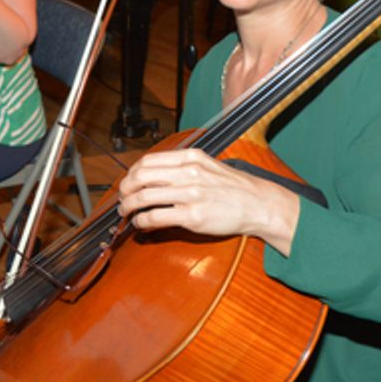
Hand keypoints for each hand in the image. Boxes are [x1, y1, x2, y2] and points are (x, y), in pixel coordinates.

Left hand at [115, 148, 300, 254]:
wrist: (258, 204)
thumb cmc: (233, 187)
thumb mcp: (207, 165)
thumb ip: (181, 167)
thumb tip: (153, 175)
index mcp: (190, 158)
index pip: (148, 161)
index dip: (131, 173)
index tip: (127, 182)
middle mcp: (189, 173)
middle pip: (141, 177)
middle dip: (125, 189)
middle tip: (122, 198)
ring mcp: (191, 194)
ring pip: (144, 197)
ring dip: (128, 206)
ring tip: (126, 212)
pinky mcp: (193, 216)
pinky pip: (156, 217)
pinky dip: (142, 221)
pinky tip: (140, 224)